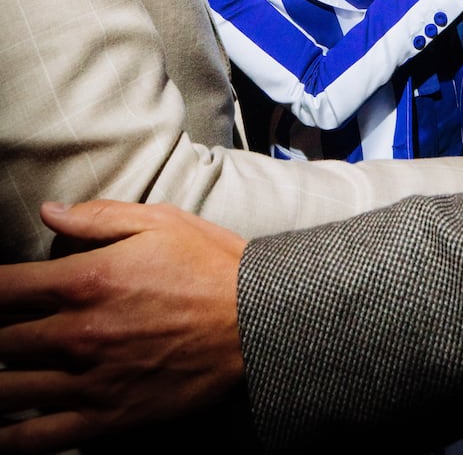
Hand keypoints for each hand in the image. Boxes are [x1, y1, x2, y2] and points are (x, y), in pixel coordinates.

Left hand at [0, 200, 245, 452]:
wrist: (256, 321)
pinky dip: (11, 438)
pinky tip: (2, 431)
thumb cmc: (209, 264)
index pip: (4, 287)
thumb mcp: (159, 221)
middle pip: (0, 341)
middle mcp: (78, 332)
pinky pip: (40, 438)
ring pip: (10, 390)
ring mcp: (91, 379)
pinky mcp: (108, 417)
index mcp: (86, 279)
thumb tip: (48, 212)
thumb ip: (97, 217)